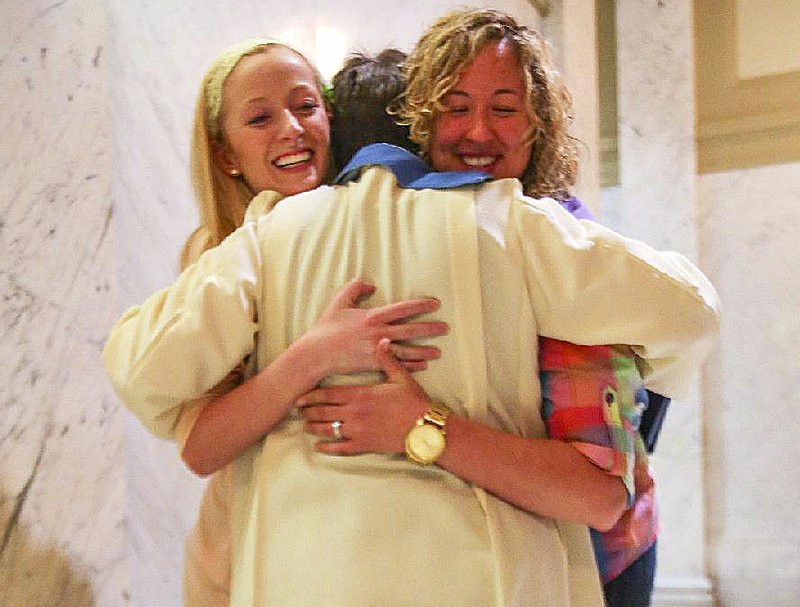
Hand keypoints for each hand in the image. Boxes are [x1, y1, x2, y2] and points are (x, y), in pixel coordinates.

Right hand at [294, 279, 447, 377]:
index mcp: (372, 316)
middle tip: (446, 328)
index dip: (420, 305)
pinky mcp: (373, 365)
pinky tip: (423, 366)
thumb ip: (355, 288)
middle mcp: (377, 333)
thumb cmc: (326, 328)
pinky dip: (411, 366)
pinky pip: (396, 366)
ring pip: (407, 351)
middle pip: (410, 330)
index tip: (435, 304)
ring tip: (439, 352)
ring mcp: (376, 350)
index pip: (402, 308)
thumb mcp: (338, 302)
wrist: (316, 354)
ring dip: (424, 351)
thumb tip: (371, 284)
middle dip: (430, 329)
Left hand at [298, 338, 431, 454]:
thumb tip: (382, 340)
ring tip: (305, 426)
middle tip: (298, 410)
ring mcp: (358, 430)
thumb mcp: (401, 377)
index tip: (300, 396)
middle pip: (323, 412)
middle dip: (308, 411)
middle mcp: (355, 412)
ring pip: (329, 429)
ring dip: (314, 428)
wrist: (425, 427)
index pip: (329, 394)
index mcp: (361, 394)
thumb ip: (388, 359)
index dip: (312, 396)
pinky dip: (328, 447)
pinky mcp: (364, 445)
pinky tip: (319, 447)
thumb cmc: (414, 401)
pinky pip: (341, 448)